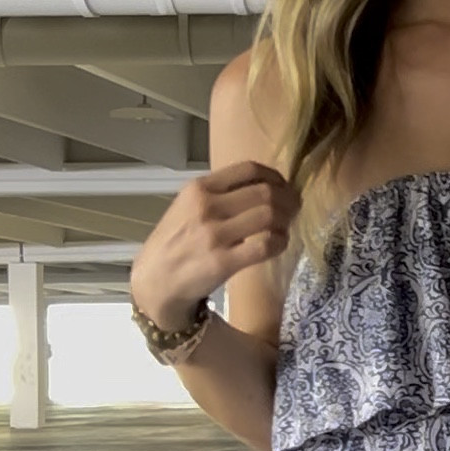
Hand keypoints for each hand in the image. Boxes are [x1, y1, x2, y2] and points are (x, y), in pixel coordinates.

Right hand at [130, 159, 297, 331]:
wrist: (154, 281)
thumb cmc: (174, 243)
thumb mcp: (187, 206)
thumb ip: (218, 194)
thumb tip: (263, 188)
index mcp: (198, 188)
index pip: (249, 169)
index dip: (275, 176)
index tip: (283, 186)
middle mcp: (206, 206)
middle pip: (265, 192)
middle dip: (288, 198)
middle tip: (294, 207)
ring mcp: (215, 234)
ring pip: (269, 216)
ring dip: (286, 220)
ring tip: (286, 226)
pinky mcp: (224, 262)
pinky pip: (266, 245)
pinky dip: (281, 242)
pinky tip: (279, 244)